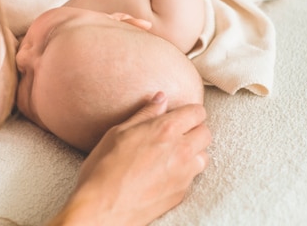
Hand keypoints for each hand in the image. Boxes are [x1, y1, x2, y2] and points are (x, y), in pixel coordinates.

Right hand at [55, 92, 210, 225]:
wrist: (101, 208)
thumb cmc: (104, 168)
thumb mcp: (118, 132)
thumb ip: (145, 114)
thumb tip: (161, 98)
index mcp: (165, 130)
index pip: (197, 112)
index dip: (189, 112)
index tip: (179, 115)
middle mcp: (181, 151)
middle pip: (206, 133)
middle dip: (194, 130)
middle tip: (176, 134)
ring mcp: (184, 175)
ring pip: (203, 157)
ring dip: (193, 153)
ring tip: (172, 155)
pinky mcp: (181, 194)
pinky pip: (192, 178)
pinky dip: (184, 173)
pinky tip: (164, 174)